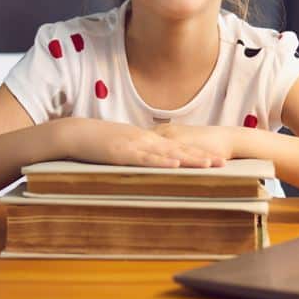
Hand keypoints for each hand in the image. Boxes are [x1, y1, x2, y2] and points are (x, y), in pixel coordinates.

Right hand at [56, 118, 220, 167]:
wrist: (74, 132)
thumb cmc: (95, 142)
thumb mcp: (120, 147)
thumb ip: (136, 155)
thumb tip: (148, 165)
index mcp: (146, 139)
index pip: (177, 147)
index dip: (197, 154)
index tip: (215, 160)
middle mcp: (145, 140)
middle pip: (178, 149)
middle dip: (201, 157)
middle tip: (223, 163)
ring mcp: (135, 145)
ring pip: (167, 153)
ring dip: (189, 159)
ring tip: (209, 166)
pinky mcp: (122, 153)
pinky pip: (145, 159)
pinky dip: (161, 162)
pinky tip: (175, 166)